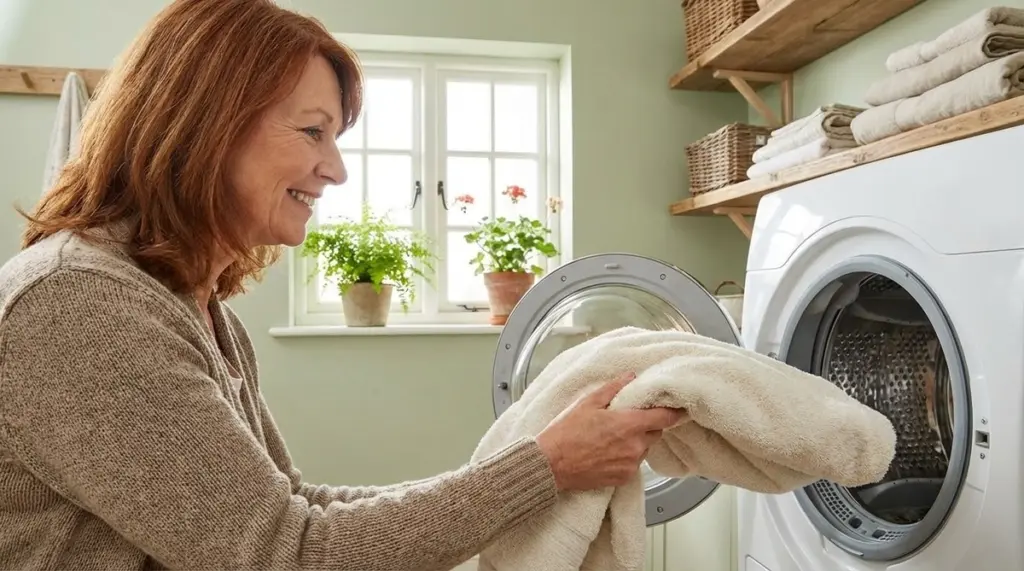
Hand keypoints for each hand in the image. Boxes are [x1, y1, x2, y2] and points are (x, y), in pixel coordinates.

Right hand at [535, 372, 682, 490]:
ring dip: (636, 441)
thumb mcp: (588, 403)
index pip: (665, 417)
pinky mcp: (624, 478)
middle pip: (655, 432)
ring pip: (644, 448)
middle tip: (628, 419)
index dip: (674, 412)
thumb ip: (613, 389)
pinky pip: (633, 464)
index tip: (679, 408)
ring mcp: (631, 465)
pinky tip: (608, 452)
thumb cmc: (567, 432)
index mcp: (629, 424)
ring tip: (613, 437)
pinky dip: (627, 457)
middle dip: (647, 424)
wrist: (552, 465)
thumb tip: (631, 377)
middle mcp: (635, 446)